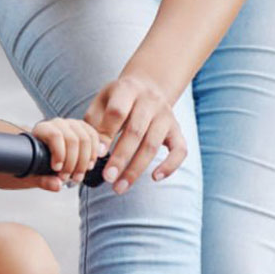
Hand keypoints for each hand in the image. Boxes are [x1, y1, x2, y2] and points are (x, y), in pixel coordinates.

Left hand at [24, 117, 105, 190]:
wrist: (41, 155)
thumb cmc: (35, 162)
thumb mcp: (33, 173)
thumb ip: (42, 180)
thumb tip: (57, 185)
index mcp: (43, 129)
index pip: (54, 135)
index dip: (59, 154)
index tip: (57, 169)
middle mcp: (58, 124)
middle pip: (72, 139)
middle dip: (72, 163)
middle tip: (68, 177)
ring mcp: (73, 125)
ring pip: (85, 139)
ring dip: (84, 162)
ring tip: (78, 176)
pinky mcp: (84, 129)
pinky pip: (94, 138)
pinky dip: (93, 154)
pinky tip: (88, 166)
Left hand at [81, 75, 183, 192]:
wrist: (148, 86)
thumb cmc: (117, 99)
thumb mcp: (102, 100)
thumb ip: (94, 122)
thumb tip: (94, 152)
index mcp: (128, 89)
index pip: (118, 111)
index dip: (107, 133)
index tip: (97, 154)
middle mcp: (150, 101)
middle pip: (136, 132)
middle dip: (121, 157)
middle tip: (107, 178)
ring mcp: (166, 116)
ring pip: (153, 144)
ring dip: (136, 169)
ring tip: (120, 187)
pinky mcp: (177, 129)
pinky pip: (180, 150)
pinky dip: (170, 165)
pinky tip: (155, 178)